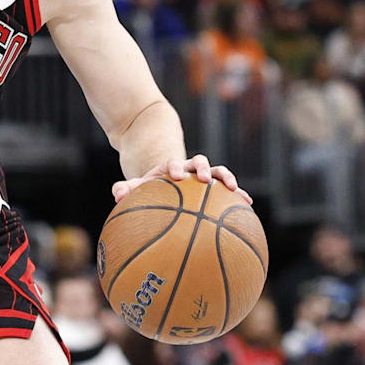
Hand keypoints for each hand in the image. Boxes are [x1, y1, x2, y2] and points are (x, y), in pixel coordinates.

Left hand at [111, 154, 252, 205]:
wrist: (167, 177)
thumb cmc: (152, 186)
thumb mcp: (139, 185)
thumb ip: (127, 188)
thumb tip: (116, 195)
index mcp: (172, 167)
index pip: (174, 163)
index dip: (176, 167)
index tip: (176, 175)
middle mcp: (190, 168)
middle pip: (199, 161)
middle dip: (202, 168)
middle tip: (203, 178)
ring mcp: (204, 175)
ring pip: (217, 171)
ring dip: (225, 177)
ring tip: (234, 188)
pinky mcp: (216, 185)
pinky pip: (228, 188)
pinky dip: (238, 192)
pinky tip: (248, 203)